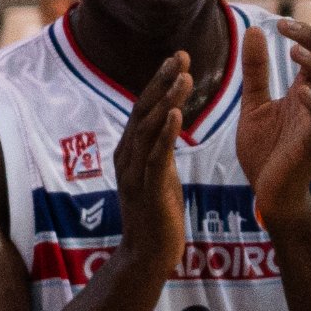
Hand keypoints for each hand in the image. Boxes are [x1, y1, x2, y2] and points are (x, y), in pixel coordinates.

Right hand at [114, 49, 192, 266]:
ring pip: (148, 128)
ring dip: (166, 100)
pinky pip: (155, 155)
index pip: (144, 110)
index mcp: (130, 153)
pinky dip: (164, 133)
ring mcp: (134, 173)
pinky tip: (175, 113)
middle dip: (161, 82)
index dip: (158, 82)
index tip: (177, 58)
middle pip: (142, 111)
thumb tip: (167, 127)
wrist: (147, 256)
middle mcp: (127, 158)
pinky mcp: (146, 189)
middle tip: (180, 55)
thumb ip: (159, 151)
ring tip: (184, 76)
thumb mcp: (159, 176)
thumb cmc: (157, 217)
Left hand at [238, 19, 310, 225]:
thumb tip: (253, 31)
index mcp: (305, 90)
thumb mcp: (253, 104)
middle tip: (288, 29)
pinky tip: (301, 91)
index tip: (279, 22)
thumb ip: (256, 72)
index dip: (304, 35)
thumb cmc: (264, 149)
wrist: (267, 190)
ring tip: (295, 52)